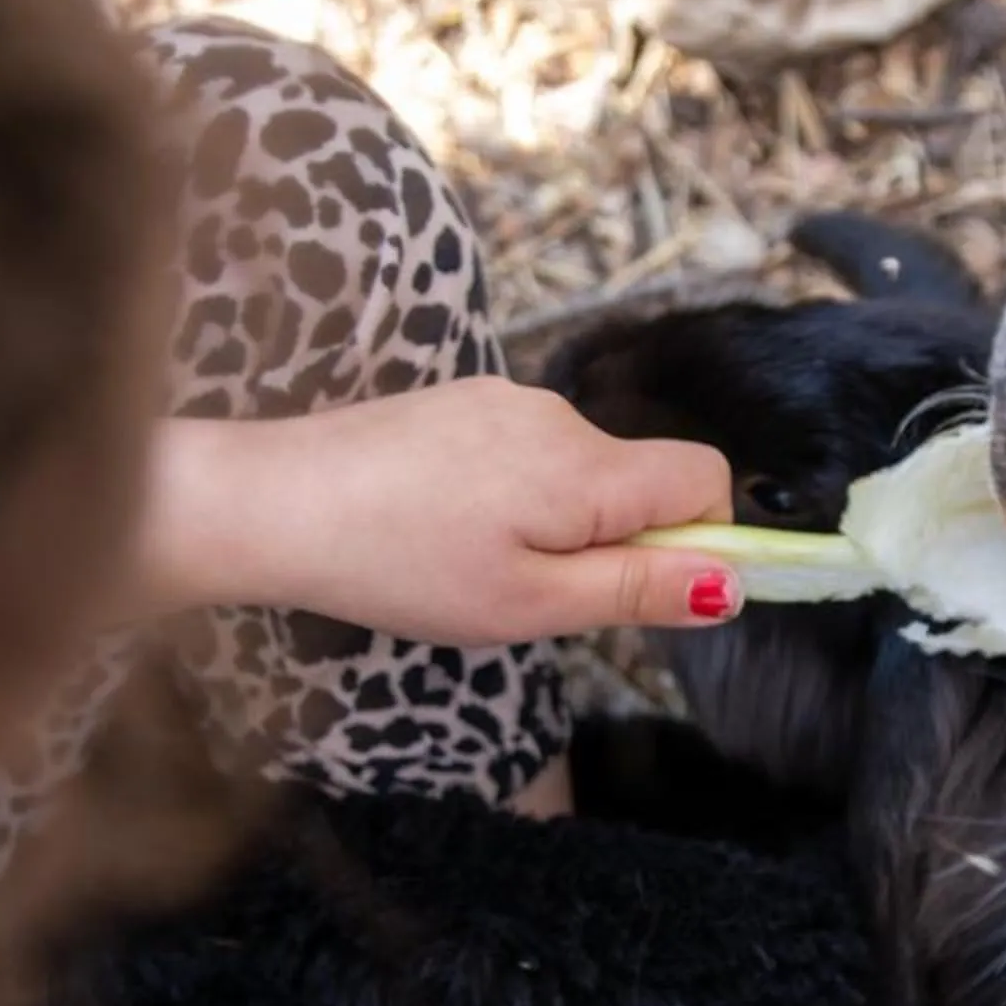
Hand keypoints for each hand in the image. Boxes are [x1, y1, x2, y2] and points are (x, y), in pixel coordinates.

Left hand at [136, 379, 743, 643]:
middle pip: (639, 478)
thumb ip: (635, 589)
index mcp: (585, 468)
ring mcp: (506, 401)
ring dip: (557, 523)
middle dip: (614, 541)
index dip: (702, 537)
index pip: (705, 477)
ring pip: (579, 470)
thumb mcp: (529, 604)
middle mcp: (557, 416)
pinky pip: (528, 453)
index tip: (650, 588)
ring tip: (472, 562)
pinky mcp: (464, 402)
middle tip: (533, 592)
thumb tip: (730, 584)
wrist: (276, 503)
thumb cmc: (399, 566)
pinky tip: (444, 527)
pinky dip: (511, 497)